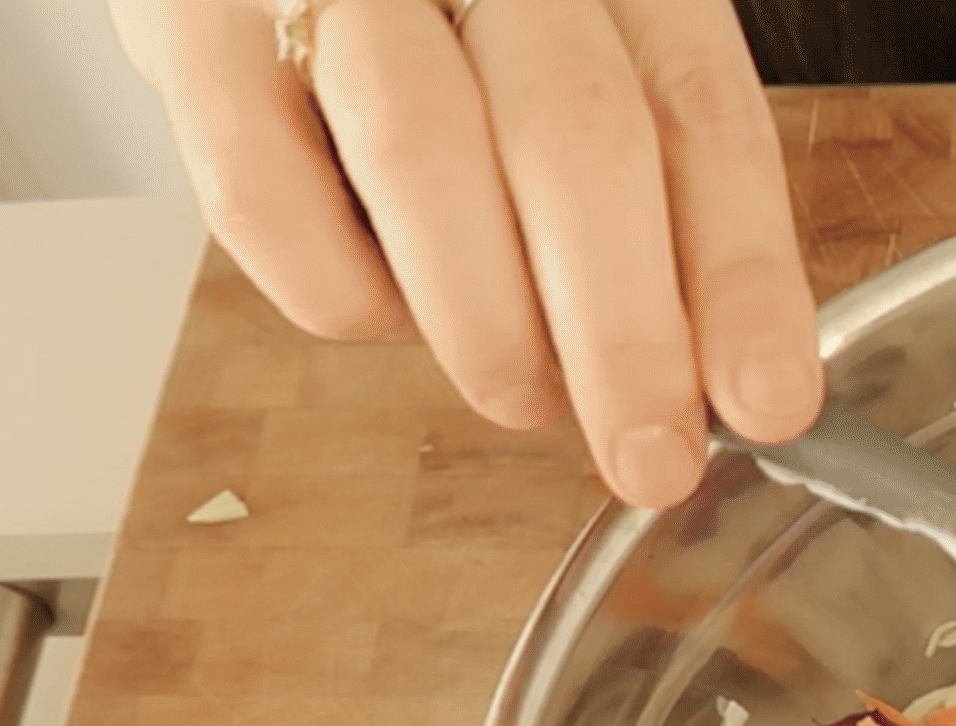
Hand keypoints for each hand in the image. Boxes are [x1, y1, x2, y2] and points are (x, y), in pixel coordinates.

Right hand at [113, 0, 824, 506]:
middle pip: (575, 136)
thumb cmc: (452, 19)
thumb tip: (716, 376)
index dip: (738, 271)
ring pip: (423, 151)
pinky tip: (381, 306)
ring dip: (487, 319)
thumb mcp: (581, 64)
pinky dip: (335, 286)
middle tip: (649, 452)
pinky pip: (259, 189)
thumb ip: (649, 192)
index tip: (765, 402)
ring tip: (523, 393)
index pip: (697, 110)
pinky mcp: (190, 27)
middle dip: (622, 330)